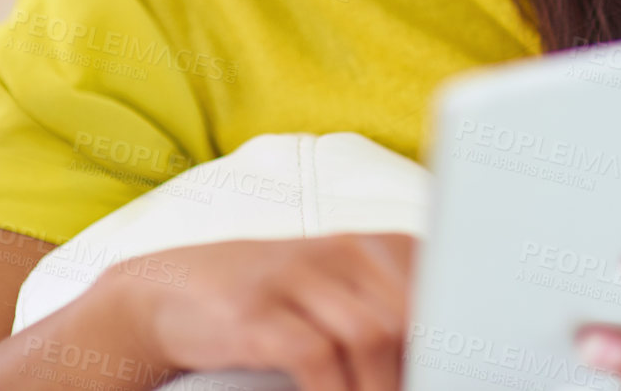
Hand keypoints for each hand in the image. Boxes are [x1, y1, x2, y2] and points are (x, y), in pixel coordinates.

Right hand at [93, 232, 417, 390]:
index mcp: (368, 245)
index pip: (434, 283)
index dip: (446, 334)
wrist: (168, 290)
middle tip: (425, 389)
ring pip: (371, 335)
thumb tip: (438, 353)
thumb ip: (384, 309)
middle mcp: (338, 251)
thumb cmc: (267, 297)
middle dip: (417, 367)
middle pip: (407, 314)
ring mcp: (294, 279)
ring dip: (382, 387)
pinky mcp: (256, 314)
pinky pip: (316, 358)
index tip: (453, 368)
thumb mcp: (331, 288)